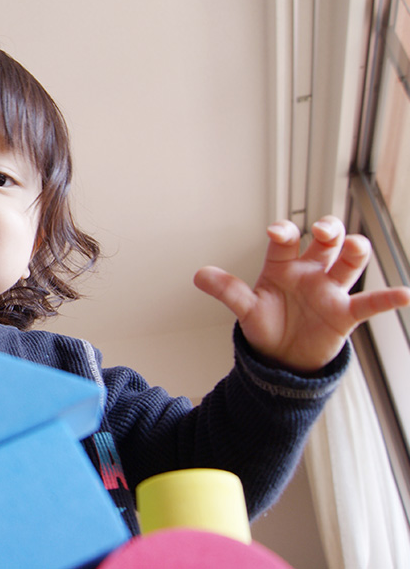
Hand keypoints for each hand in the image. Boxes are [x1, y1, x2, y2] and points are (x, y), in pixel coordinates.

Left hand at [193, 217, 409, 373]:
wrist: (283, 357)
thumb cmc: (267, 324)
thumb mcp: (246, 308)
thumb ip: (228, 291)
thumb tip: (199, 275)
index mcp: (283, 265)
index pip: (286, 240)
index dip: (285, 231)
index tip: (278, 232)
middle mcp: (310, 271)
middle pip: (326, 241)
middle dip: (328, 229)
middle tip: (323, 232)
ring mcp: (330, 290)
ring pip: (349, 262)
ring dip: (354, 250)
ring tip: (354, 247)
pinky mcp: (345, 313)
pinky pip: (370, 303)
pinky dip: (389, 298)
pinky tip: (405, 294)